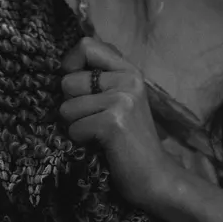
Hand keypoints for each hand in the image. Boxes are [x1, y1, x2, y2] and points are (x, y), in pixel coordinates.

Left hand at [59, 36, 176, 208]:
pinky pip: (74, 128)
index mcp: (129, 69)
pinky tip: (101, 145)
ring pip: (67, 107)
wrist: (155, 176)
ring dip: (76, 125)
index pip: (87, 45)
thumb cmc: (130, 139)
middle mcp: (128, 79)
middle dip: (71, 104)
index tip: (74, 85)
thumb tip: (67, 64)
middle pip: (69, 80)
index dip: (70, 63)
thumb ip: (103, 76)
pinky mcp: (113, 122)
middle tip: (92, 118)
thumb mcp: (122, 98)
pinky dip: (81, 141)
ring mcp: (122, 99)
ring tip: (98, 133)